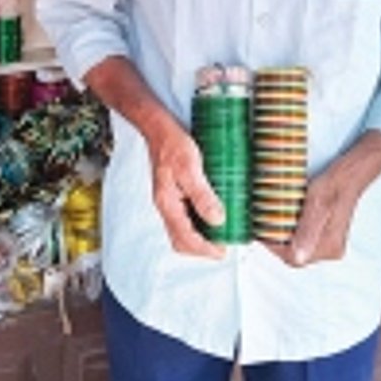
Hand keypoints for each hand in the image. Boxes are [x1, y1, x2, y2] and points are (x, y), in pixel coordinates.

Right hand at [146, 116, 225, 259]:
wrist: (158, 128)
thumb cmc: (172, 144)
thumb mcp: (190, 168)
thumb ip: (202, 195)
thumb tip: (217, 219)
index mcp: (167, 204)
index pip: (185, 239)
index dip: (205, 249)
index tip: (222, 252)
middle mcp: (166, 206)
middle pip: (180, 240)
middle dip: (201, 249)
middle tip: (222, 248)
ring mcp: (168, 200)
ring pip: (181, 231)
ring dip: (199, 238)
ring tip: (219, 235)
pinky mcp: (173, 193)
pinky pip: (184, 217)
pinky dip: (197, 224)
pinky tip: (210, 215)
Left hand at [263, 130, 380, 267]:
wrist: (348, 176)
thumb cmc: (334, 184)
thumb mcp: (317, 203)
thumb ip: (307, 230)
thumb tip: (298, 255)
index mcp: (329, 246)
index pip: (293, 258)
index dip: (273, 247)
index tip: (261, 234)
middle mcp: (331, 250)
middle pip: (295, 257)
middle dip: (278, 243)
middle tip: (266, 226)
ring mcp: (330, 245)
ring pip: (298, 250)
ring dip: (284, 238)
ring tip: (276, 221)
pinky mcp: (327, 238)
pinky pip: (304, 242)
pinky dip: (293, 233)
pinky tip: (290, 220)